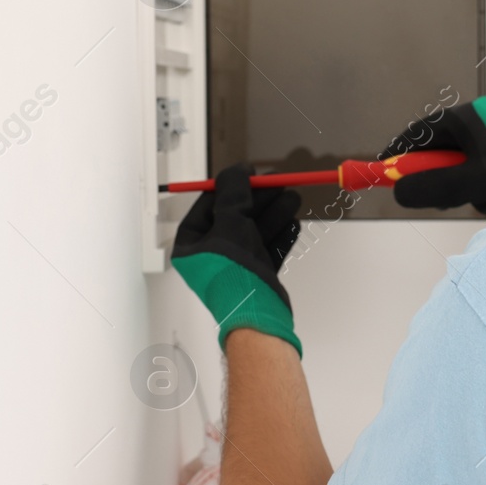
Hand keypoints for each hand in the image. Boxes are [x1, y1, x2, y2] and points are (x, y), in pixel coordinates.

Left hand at [171, 163, 304, 354]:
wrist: (256, 314)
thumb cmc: (233, 272)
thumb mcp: (230, 223)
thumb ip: (233, 193)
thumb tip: (238, 170)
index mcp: (192, 245)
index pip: (208, 206)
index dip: (230, 187)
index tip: (250, 172)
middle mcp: (211, 256)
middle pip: (236, 217)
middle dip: (260, 200)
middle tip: (280, 182)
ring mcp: (234, 267)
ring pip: (256, 232)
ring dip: (275, 214)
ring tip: (294, 198)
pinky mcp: (255, 277)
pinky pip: (268, 250)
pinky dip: (281, 236)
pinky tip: (294, 223)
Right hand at [382, 97, 485, 213]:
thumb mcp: (470, 183)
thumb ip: (432, 188)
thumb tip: (399, 193)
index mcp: (468, 116)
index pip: (420, 131)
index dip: (400, 153)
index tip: (385, 170)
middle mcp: (483, 117)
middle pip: (443, 147)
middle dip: (437, 177)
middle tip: (434, 199)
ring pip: (466, 160)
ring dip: (463, 185)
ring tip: (477, 202)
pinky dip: (482, 183)